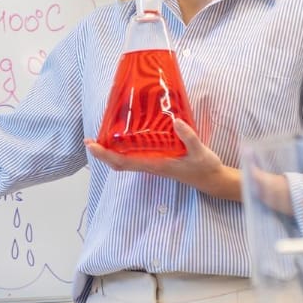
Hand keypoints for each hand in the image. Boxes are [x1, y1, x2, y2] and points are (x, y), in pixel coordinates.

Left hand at [84, 118, 237, 199]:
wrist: (212, 180)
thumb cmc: (205, 167)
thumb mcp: (200, 151)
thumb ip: (189, 137)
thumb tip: (176, 121)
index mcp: (156, 165)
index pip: (123, 162)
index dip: (106, 155)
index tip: (92, 146)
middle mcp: (151, 166)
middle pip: (119, 163)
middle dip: (103, 153)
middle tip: (90, 139)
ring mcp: (153, 164)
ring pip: (125, 161)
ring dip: (111, 151)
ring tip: (102, 135)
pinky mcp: (157, 161)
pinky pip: (134, 157)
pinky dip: (124, 149)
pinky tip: (125, 137)